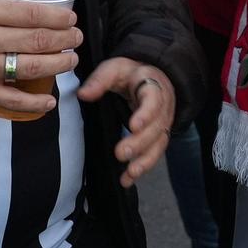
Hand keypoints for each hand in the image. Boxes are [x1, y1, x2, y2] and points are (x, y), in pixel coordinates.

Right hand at [0, 0, 81, 117]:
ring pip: (30, 67)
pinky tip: (49, 101)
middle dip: (65, 39)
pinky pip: (11, 100)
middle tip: (76, 38)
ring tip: (71, 60)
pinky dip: (34, 103)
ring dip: (58, 64)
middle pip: (37, 40)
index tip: (71, 18)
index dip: (58, 17)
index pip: (32, 13)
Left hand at [78, 56, 175, 186]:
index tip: (133, 126)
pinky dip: (143, 167)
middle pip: (156, 127)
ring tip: (130, 173)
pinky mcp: (159, 136)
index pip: (153, 100)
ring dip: (145, 160)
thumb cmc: (131, 73)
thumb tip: (83, 95)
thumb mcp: (115, 67)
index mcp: (152, 86)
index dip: (146, 114)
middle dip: (140, 142)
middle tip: (121, 153)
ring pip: (158, 143)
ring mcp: (163, 122)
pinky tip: (128, 179)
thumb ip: (100, 80)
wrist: (152, 76)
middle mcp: (163, 106)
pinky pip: (154, 153)